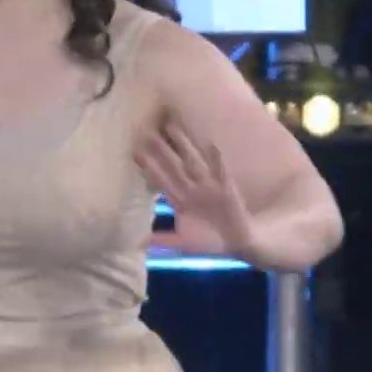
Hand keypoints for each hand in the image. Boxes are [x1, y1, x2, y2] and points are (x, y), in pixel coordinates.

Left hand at [135, 121, 256, 261]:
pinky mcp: (227, 188)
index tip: (135, 152)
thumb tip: (136, 244)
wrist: (237, 243)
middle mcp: (192, 189)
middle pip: (174, 165)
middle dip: (162, 149)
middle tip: (149, 131)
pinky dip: (217, 160)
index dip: (149, 167)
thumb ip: (161, 240)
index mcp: (180, 200)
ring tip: (173, 128)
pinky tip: (212, 144)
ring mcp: (209, 186)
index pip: (161, 180)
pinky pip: (221, 171)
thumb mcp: (182, 242)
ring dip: (185, 146)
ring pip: (194, 163)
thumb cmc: (208, 241)